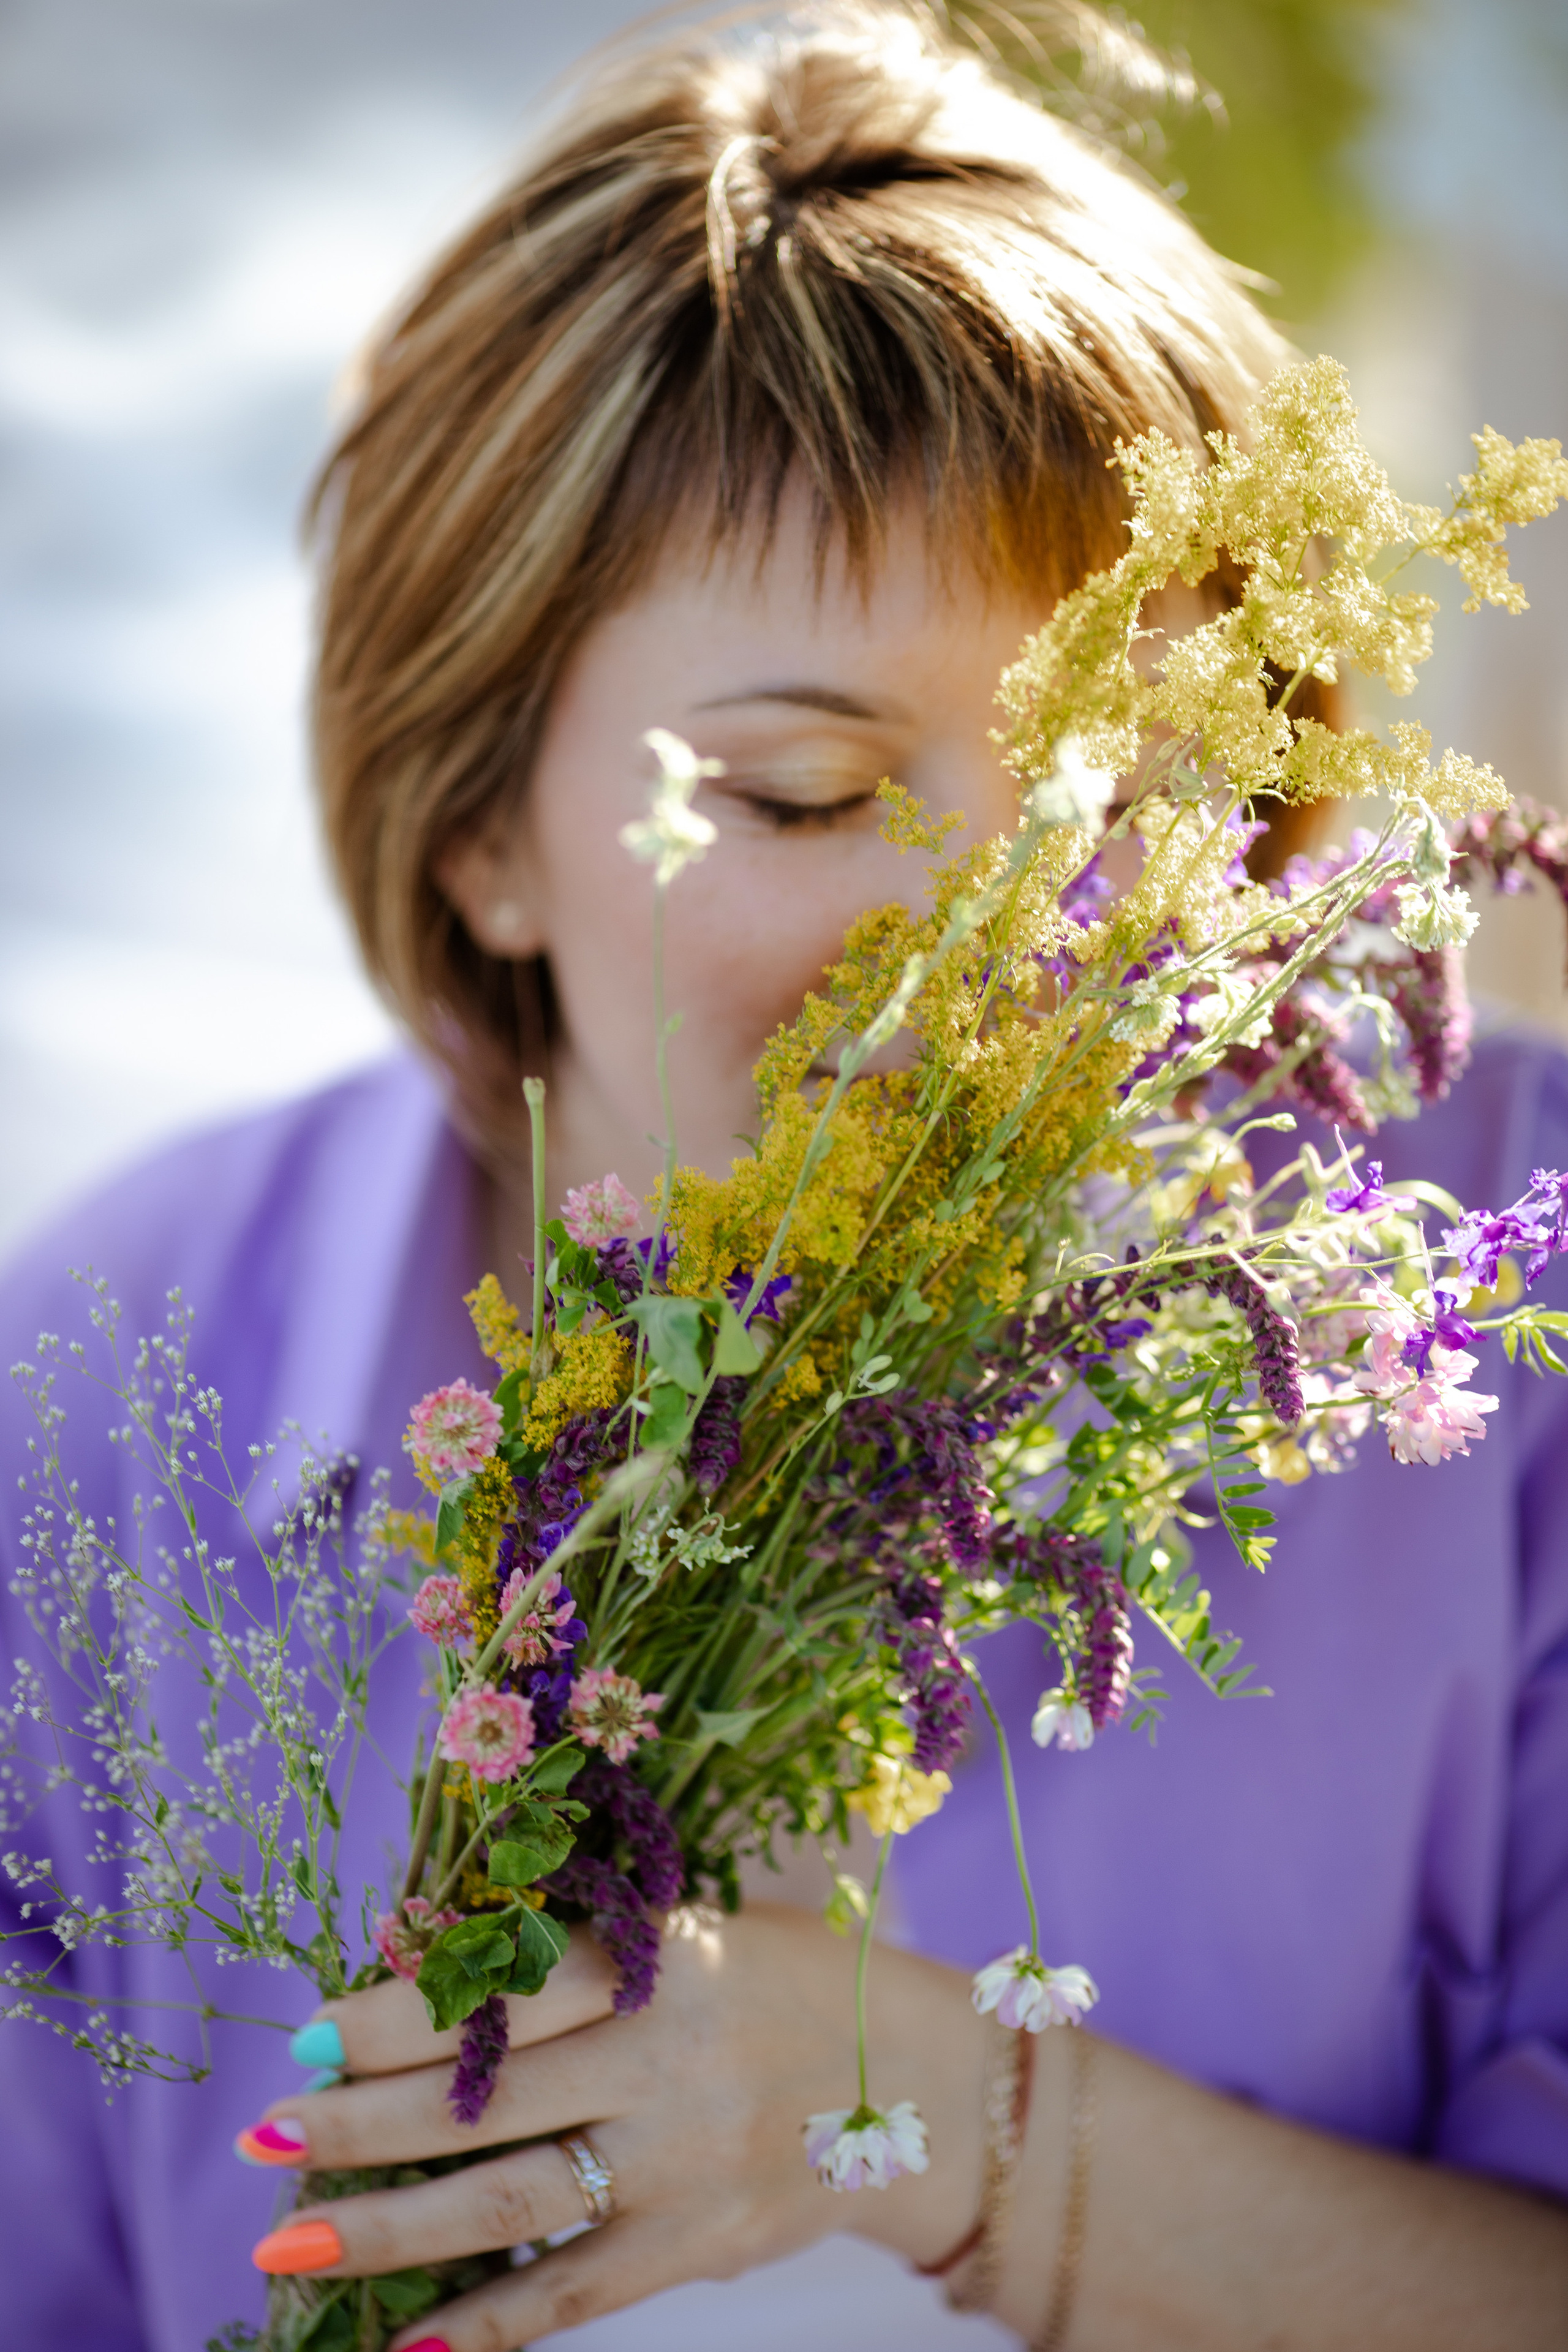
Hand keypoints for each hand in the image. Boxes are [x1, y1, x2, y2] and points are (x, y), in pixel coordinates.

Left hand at [245, 1904, 986, 2350]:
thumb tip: (428, 1992)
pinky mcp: (700, 2247)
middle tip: (263, 2138)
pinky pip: (572, 2292)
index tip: (313, 2033)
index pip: (506, 1990)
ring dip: (385, 2228)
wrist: (927, 2085)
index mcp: (663, 1962)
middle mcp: (666, 2062)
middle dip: (359, 2122)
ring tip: (286, 2239)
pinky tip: (405, 2343)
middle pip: (483, 2101)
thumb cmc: (787, 1983)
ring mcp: (683, 2163)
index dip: (403, 2015)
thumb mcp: (696, 1938)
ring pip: (508, 2201)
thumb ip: (585, 1960)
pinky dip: (486, 2323)